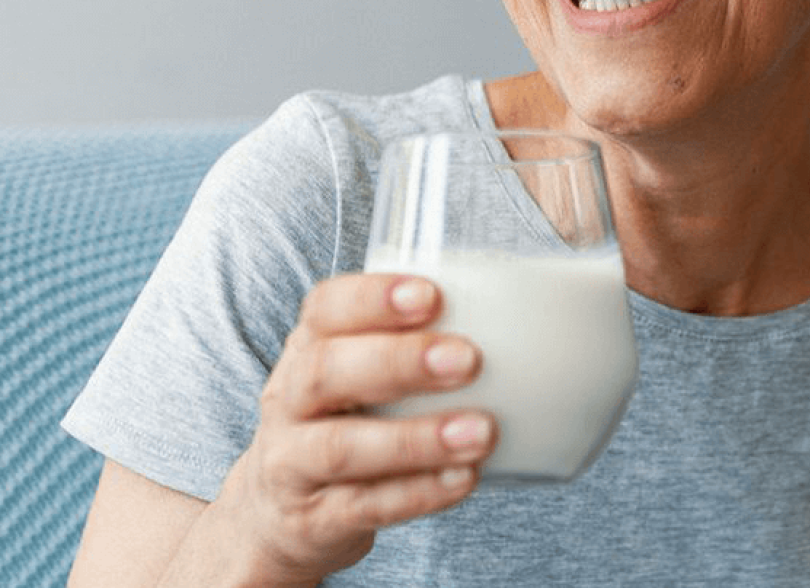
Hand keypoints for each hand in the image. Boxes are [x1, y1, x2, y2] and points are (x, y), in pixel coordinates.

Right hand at [213, 273, 495, 585]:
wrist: (278, 514)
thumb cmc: (345, 421)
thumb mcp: (358, 373)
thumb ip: (414, 344)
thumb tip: (524, 321)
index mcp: (307, 348)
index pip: (324, 309)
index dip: (373, 299)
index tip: (431, 295)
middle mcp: (289, 401)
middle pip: (326, 372)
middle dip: (399, 362)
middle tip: (468, 359)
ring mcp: (293, 463)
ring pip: (340, 448)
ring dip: (416, 439)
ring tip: (480, 432)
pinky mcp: (312, 519)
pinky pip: (361, 507)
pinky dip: (417, 493)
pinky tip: (464, 479)